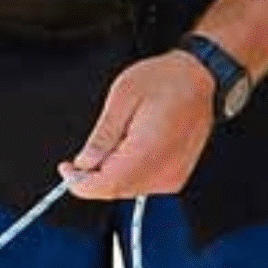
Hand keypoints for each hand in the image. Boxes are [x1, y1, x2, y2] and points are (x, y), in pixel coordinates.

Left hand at [60, 52, 215, 200]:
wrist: (201, 77)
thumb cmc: (167, 79)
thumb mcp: (123, 96)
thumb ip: (103, 135)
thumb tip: (84, 163)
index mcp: (149, 150)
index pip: (106, 185)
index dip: (79, 183)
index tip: (67, 168)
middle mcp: (165, 169)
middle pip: (115, 190)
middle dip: (94, 176)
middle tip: (89, 150)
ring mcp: (174, 176)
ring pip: (128, 189)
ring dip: (112, 173)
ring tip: (120, 139)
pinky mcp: (177, 176)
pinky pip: (144, 184)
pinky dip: (129, 172)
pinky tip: (133, 147)